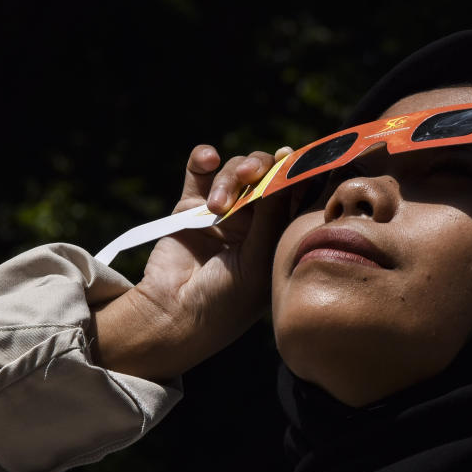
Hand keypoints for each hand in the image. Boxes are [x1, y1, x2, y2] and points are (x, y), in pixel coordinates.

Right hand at [91, 144, 293, 379]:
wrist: (175, 314)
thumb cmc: (227, 299)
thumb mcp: (259, 259)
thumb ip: (272, 214)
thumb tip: (286, 167)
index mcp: (278, 236)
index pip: (295, 194)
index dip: (297, 171)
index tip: (295, 157)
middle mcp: (254, 221)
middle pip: (265, 175)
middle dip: (259, 169)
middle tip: (250, 176)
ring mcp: (223, 211)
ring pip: (234, 170)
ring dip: (228, 177)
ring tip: (216, 205)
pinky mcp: (191, 206)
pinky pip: (199, 169)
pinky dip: (203, 157)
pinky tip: (207, 159)